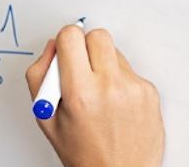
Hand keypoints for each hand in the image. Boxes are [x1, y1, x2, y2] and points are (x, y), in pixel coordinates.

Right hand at [25, 26, 164, 166]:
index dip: (64, 41)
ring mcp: (134, 88)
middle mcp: (109, 87)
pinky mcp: (149, 92)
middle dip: (85, 46)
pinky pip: (129, 69)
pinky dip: (119, 80)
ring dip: (103, 63)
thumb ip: (39, 75)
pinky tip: (114, 102)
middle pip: (97, 35)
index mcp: (79, 93)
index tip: (64, 52)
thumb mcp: (46, 116)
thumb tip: (53, 47)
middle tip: (81, 67)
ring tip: (98, 91)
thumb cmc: (83, 152)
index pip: (71, 36)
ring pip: (114, 51)